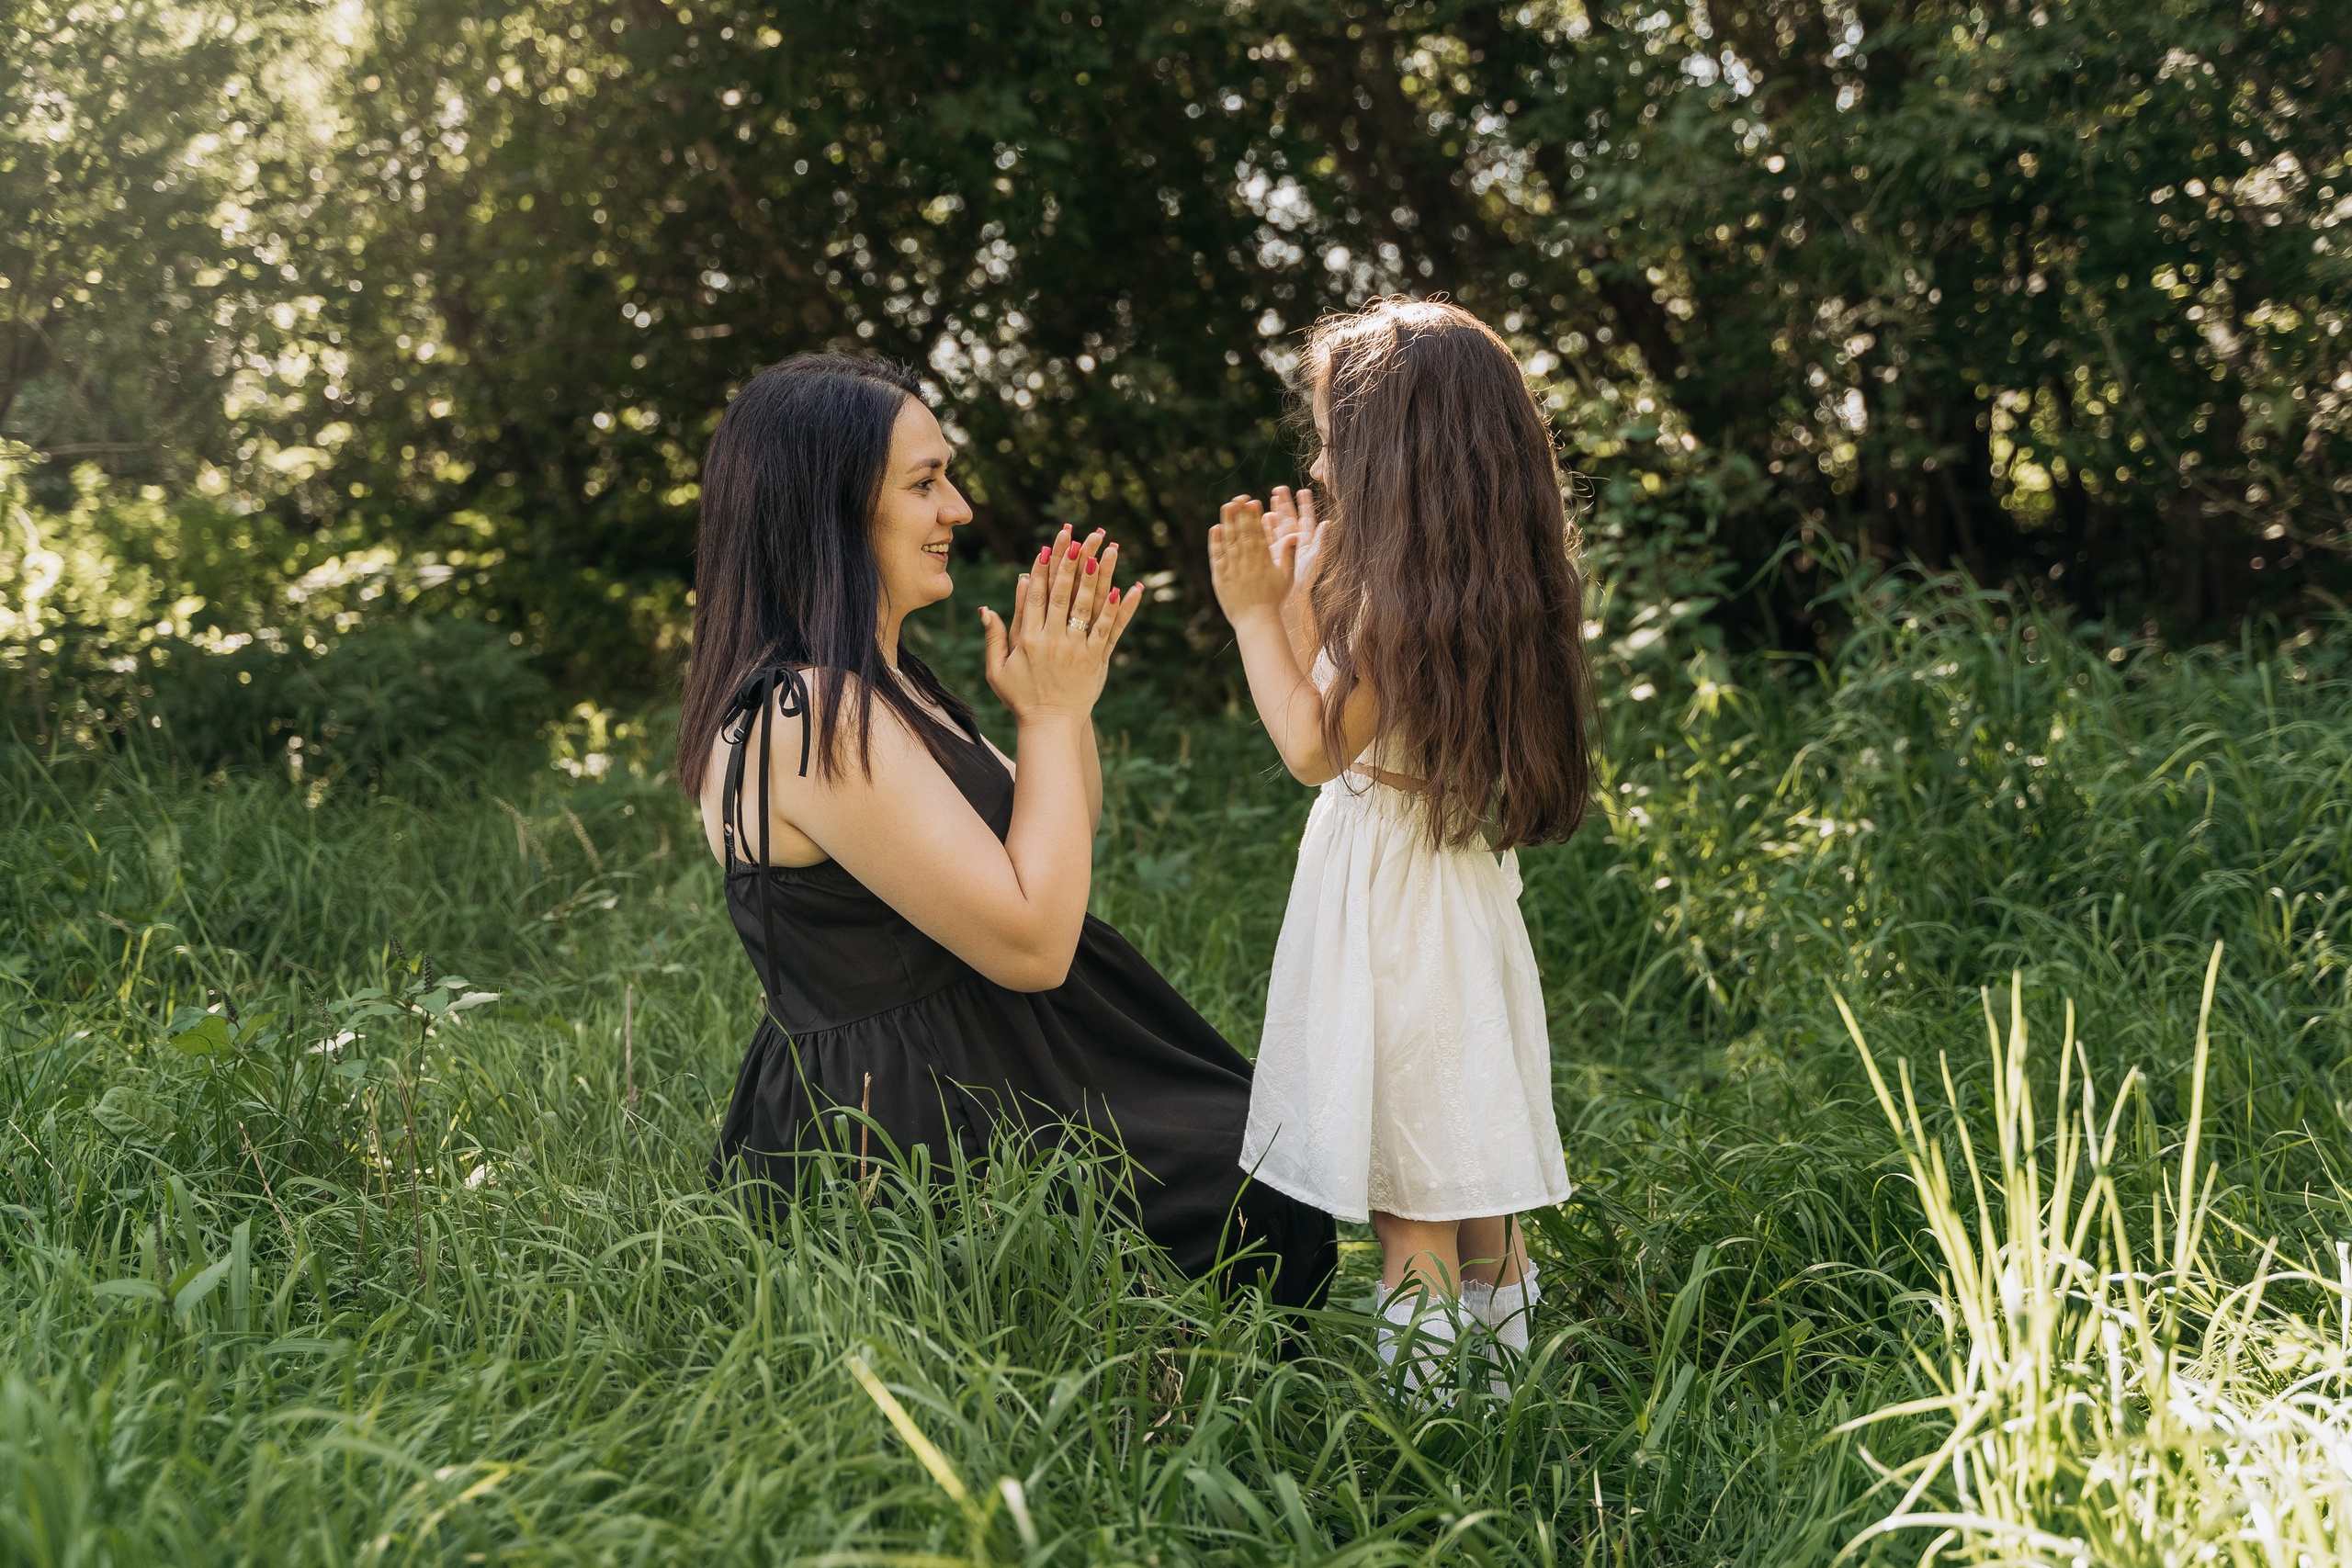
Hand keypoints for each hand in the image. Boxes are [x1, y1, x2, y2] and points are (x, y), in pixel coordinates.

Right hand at [981, 525, 1142, 722]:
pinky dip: (1118, 610)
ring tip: (1106, 549)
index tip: (1051, 544)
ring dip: (1098, 576)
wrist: (1049, 727)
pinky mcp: (1097, 660)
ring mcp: (1077, 650)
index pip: (1037, 595)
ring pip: (1088, 606)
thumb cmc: (1020, 698)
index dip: (1044, 568)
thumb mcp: (997, 670)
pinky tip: (1126, 588)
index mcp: (1027, 639)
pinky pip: (1109, 630)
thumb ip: (993, 637)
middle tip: (1081, 535)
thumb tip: (986, 608)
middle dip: (1072, 561)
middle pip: (1064, 593)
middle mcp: (1053, 640)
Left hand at [1208, 495, 1289, 621]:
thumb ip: (1289, 554)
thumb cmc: (1274, 599)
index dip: (1255, 517)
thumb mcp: (1287, 577)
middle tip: (1239, 498)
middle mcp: (1248, 563)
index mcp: (1264, 561)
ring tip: (1227, 506)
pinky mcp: (1220, 578)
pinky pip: (1217, 557)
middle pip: (1243, 533)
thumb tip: (1295, 535)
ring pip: (1229, 542)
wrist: (1256, 621)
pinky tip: (1216, 528)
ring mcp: (1233, 570)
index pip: (1258, 534)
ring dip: (1227, 522)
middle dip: (1241, 514)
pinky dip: (1216, 542)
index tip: (1253, 502)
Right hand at [1266, 484, 1325, 618]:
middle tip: (1281, 488)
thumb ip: (1320, 540)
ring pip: (1277, 525)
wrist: (1291, 597)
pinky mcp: (1271, 553)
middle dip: (1286, 503)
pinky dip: (1264, 526)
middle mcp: (1294, 542)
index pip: (1306, 519)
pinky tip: (1260, 516)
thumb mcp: (1315, 559)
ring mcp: (1282, 547)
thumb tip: (1327, 522)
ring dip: (1274, 511)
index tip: (1303, 491)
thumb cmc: (1305, 580)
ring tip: (1271, 497)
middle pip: (1290, 518)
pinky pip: (1267, 536)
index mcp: (1307, 541)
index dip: (1305, 505)